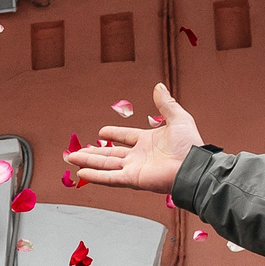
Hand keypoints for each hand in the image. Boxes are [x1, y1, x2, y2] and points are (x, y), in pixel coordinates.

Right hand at [64, 82, 202, 194]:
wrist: (193, 166)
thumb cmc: (190, 145)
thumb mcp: (178, 118)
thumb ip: (166, 103)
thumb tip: (159, 86)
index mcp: (147, 142)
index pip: (125, 137)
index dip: (113, 134)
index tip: (101, 132)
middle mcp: (138, 156)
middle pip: (109, 154)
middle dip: (91, 153)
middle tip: (75, 153)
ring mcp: (133, 168)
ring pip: (105, 165)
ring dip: (88, 162)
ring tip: (71, 159)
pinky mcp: (132, 179)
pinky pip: (110, 178)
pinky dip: (96, 176)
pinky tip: (82, 173)